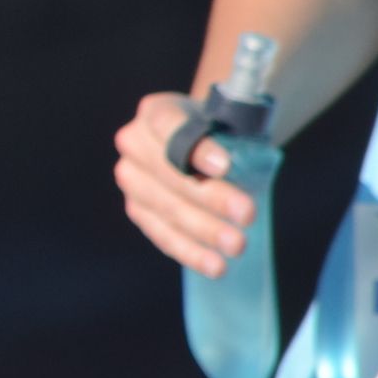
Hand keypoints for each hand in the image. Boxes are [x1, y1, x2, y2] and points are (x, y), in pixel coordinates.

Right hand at [112, 91, 252, 279]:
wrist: (206, 147)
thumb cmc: (222, 133)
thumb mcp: (229, 123)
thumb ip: (231, 140)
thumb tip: (236, 173)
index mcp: (156, 112)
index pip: (169, 125)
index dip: (194, 147)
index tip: (226, 166)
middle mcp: (133, 142)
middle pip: (168, 173)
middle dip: (209, 196)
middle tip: (247, 214)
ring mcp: (131, 178)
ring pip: (164, 207)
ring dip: (202, 229)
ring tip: (237, 245)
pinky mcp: (137, 209)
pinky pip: (161, 234)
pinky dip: (190, 251)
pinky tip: (215, 265)